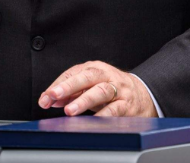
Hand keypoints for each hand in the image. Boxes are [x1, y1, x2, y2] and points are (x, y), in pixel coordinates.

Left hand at [38, 61, 157, 117]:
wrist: (143, 95)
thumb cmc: (112, 89)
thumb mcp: (91, 87)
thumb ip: (70, 93)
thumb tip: (49, 99)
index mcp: (95, 69)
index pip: (74, 73)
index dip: (59, 85)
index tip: (46, 97)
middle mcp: (107, 76)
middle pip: (87, 77)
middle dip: (69, 86)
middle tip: (54, 95)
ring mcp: (118, 89)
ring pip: (101, 91)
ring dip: (84, 100)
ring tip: (70, 110)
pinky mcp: (127, 104)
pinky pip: (115, 108)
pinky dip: (104, 114)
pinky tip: (93, 120)